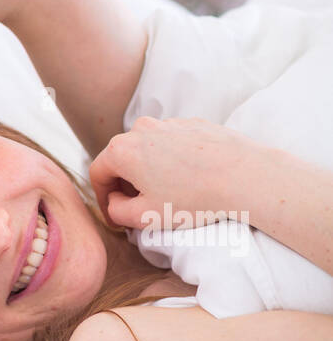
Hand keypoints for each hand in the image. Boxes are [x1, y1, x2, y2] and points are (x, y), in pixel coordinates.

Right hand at [87, 116, 256, 232]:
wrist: (243, 176)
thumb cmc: (194, 199)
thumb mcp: (146, 217)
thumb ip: (117, 212)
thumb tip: (115, 204)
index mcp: (122, 150)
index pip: (97, 173)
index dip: (103, 198)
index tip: (115, 216)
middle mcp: (140, 129)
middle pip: (121, 159)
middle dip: (126, 184)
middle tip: (141, 208)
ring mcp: (167, 123)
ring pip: (147, 150)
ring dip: (150, 171)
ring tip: (170, 194)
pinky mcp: (192, 123)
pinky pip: (171, 143)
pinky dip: (172, 160)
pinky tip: (191, 180)